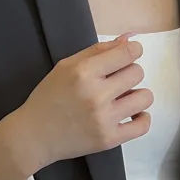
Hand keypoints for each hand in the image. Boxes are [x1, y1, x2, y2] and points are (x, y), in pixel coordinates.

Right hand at [11, 35, 152, 171]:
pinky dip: (141, 118)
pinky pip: (142, 125)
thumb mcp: (66, 66)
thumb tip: (130, 39)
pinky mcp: (108, 139)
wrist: (34, 136)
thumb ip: (98, 51)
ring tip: (122, 100)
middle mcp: (96, 95)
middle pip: (137, 73)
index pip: (128, 52)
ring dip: (136, 95)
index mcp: (84, 72)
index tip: (125, 58)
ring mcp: (104, 119)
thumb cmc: (48, 98)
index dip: (131, 52)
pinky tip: (130, 115)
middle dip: (129, 74)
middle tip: (114, 83)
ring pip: (145, 97)